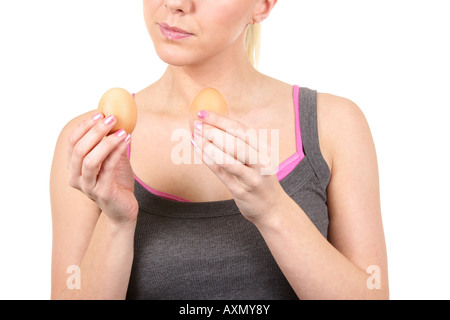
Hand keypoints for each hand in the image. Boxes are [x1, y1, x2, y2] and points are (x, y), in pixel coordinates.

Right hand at [67, 112, 137, 225]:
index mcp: (74, 167)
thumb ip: (109, 142)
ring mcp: (88, 187)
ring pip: (90, 160)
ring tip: (122, 131)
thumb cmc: (116, 182)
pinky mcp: (102, 193)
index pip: (72, 142)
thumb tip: (115, 118)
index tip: (100, 113)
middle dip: (95, 131)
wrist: (124, 209)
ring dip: (106, 142)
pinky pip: (108, 169)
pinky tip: (126, 141)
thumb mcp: (112, 158)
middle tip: (112, 118)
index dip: (85, 126)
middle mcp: (76, 177)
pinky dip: (117, 152)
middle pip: (79, 149)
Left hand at [191, 110, 287, 224]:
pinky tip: (200, 152)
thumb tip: (210, 126)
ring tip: (195, 138)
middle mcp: (261, 162)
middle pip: (236, 143)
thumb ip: (239, 144)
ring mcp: (252, 178)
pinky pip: (224, 175)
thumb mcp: (256, 158)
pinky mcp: (242, 192)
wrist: (272, 208)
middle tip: (196, 125)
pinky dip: (210, 162)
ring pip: (230, 160)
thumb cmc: (258, 178)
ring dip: (210, 147)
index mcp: (264, 149)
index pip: (241, 130)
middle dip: (214, 132)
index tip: (202, 113)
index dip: (220, 120)